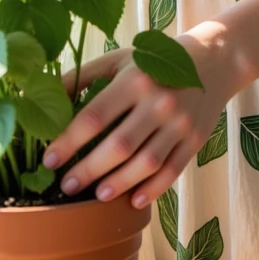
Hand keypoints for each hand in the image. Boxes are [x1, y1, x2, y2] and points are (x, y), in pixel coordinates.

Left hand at [43, 31, 237, 208]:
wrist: (213, 60)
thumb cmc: (154, 62)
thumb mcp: (118, 59)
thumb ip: (83, 77)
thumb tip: (45, 96)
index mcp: (134, 80)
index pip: (95, 116)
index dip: (69, 141)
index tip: (49, 160)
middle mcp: (158, 102)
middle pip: (119, 145)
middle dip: (89, 169)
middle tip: (66, 186)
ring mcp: (180, 124)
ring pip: (146, 163)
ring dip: (119, 183)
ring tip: (97, 195)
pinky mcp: (196, 140)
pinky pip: (172, 171)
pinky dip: (152, 189)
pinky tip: (132, 200)